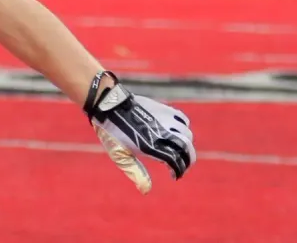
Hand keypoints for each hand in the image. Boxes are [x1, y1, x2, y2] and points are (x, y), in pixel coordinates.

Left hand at [84, 71, 195, 193]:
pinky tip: (177, 133)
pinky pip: (182, 119)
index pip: (176, 162)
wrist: (107, 105)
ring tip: (180, 150)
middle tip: (182, 166)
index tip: (174, 176)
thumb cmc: (111, 133)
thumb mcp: (120, 156)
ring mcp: (164, 120)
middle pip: (187, 149)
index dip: (179, 171)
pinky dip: (184, 128)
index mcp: (151, 147)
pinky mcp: (163, 109)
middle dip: (189, 160)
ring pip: (187, 134)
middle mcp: (162, 133)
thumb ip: (135, 173)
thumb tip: (146, 191)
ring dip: (187, 145)